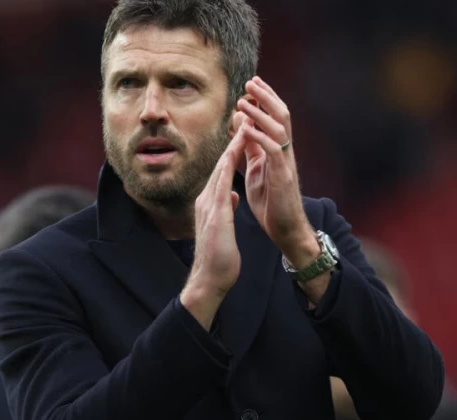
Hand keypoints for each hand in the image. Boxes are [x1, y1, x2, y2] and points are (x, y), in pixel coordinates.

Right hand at [180, 123, 246, 329]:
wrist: (209, 278)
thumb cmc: (218, 257)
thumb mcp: (223, 227)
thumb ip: (225, 209)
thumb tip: (231, 197)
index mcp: (211, 204)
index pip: (223, 172)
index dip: (233, 152)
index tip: (243, 133)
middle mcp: (207, 200)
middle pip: (221, 165)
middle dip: (232, 141)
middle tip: (241, 118)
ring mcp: (209, 205)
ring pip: (221, 168)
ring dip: (232, 145)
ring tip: (242, 124)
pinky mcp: (215, 213)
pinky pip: (223, 182)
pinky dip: (230, 164)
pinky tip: (236, 151)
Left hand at [237, 76, 313, 258]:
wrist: (284, 230)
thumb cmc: (271, 203)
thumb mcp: (257, 171)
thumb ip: (251, 150)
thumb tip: (242, 128)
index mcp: (277, 151)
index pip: (274, 117)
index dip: (265, 99)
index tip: (252, 83)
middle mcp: (285, 152)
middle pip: (281, 115)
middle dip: (266, 97)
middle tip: (250, 81)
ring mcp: (286, 163)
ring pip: (279, 128)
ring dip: (260, 113)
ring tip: (243, 101)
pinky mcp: (283, 176)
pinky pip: (273, 150)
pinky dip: (259, 137)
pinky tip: (246, 128)